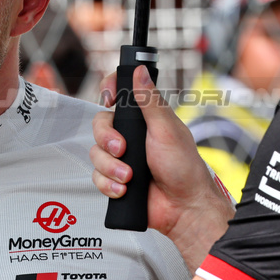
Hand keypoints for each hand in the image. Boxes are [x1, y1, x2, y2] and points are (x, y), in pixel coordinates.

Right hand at [90, 65, 233, 268]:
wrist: (183, 208)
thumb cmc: (184, 169)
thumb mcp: (167, 129)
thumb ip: (150, 101)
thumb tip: (140, 72)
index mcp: (145, 119)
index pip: (119, 95)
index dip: (109, 91)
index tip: (108, 98)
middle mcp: (131, 137)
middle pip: (100, 126)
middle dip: (107, 140)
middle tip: (123, 150)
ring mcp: (122, 159)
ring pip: (95, 154)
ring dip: (110, 167)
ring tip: (129, 176)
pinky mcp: (115, 180)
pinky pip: (96, 177)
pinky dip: (108, 184)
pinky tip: (124, 189)